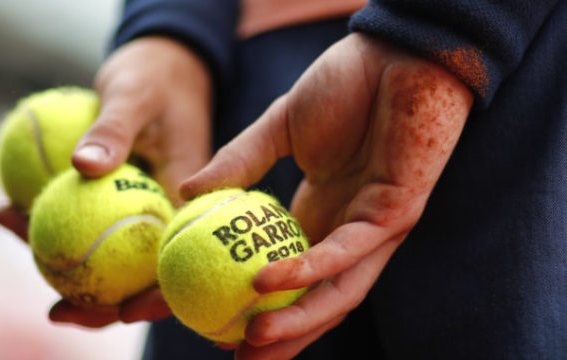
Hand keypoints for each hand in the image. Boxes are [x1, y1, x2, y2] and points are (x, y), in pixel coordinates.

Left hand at [0, 36, 212, 327]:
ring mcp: (143, 207)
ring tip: (6, 218)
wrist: (163, 65)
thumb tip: (83, 167)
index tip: (121, 311)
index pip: (178, 261)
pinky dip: (51, 217)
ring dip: (59, 251)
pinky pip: (87, 217)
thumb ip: (114, 130)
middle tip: (49, 304)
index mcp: (190, 200)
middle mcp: (168, 213)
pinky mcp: (121, 197)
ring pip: (107, 249)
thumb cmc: (157, 78)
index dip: (155, 297)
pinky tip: (12, 204)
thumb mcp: (136, 95)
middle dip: (95, 294)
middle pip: (138, 271)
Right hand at [181, 33, 472, 358]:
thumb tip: (185, 192)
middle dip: (276, 337)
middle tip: (231, 356)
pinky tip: (267, 282)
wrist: (397, 53)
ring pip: (335, 292)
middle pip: (310, 300)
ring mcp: (372, 227)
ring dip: (295, 324)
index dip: (243, 300)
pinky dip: (308, 271)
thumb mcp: (278, 127)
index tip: (198, 315)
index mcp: (318, 216)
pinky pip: (348, 251)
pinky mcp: (396, 212)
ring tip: (249, 343)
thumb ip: (239, 162)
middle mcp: (345, 232)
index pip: (277, 272)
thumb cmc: (346, 84)